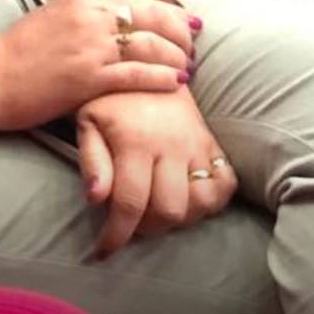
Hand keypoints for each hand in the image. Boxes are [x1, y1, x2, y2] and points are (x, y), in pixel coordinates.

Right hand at [0, 0, 193, 130]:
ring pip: (149, 47)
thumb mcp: (54, 5)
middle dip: (181, 33)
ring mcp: (91, 50)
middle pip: (152, 21)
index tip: (189, 22)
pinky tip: (175, 82)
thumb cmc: (20, 45)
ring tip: (188, 67)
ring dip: (176, 57)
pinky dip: (160, 78)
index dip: (171, 12)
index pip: (141, 0)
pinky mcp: (89, 80)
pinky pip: (135, 76)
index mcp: (84, 1)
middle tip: (194, 45)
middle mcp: (91, 20)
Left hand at [76, 88, 235, 257]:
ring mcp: (196, 144)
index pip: (131, 203)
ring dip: (179, 218)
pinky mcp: (212, 143)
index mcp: (135, 141)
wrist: (144, 61)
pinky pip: (226, 184)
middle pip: (170, 210)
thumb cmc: (108, 97)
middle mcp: (171, 145)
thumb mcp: (87, 121)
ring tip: (156, 210)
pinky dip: (210, 200)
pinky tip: (186, 197)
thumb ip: (91, 160)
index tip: (103, 251)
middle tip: (131, 223)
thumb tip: (96, 199)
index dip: (117, 235)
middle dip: (148, 228)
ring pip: (202, 202)